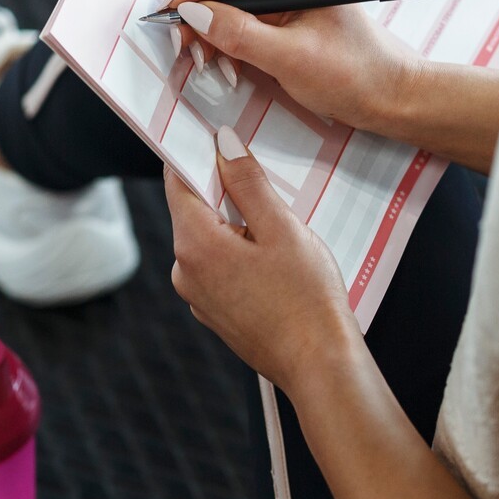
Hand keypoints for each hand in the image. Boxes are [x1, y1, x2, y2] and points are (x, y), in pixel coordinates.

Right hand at [163, 0, 418, 131]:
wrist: (385, 94)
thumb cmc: (356, 72)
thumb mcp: (294, 58)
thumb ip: (240, 34)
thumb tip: (192, 13)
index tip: (183, 5)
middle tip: (180, 34)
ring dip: (198, 19)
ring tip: (199, 55)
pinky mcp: (269, 11)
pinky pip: (226, 10)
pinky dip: (212, 33)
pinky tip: (216, 59)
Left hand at [166, 125, 360, 390]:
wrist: (319, 364)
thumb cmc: (306, 298)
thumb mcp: (282, 228)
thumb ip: (248, 182)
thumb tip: (222, 143)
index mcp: (195, 244)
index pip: (179, 181)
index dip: (196, 152)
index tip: (215, 134)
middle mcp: (185, 271)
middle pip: (196, 210)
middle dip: (229, 193)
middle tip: (270, 188)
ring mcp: (198, 296)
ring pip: (211, 239)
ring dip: (240, 227)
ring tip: (282, 235)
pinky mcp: (215, 312)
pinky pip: (221, 267)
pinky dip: (242, 255)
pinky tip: (277, 264)